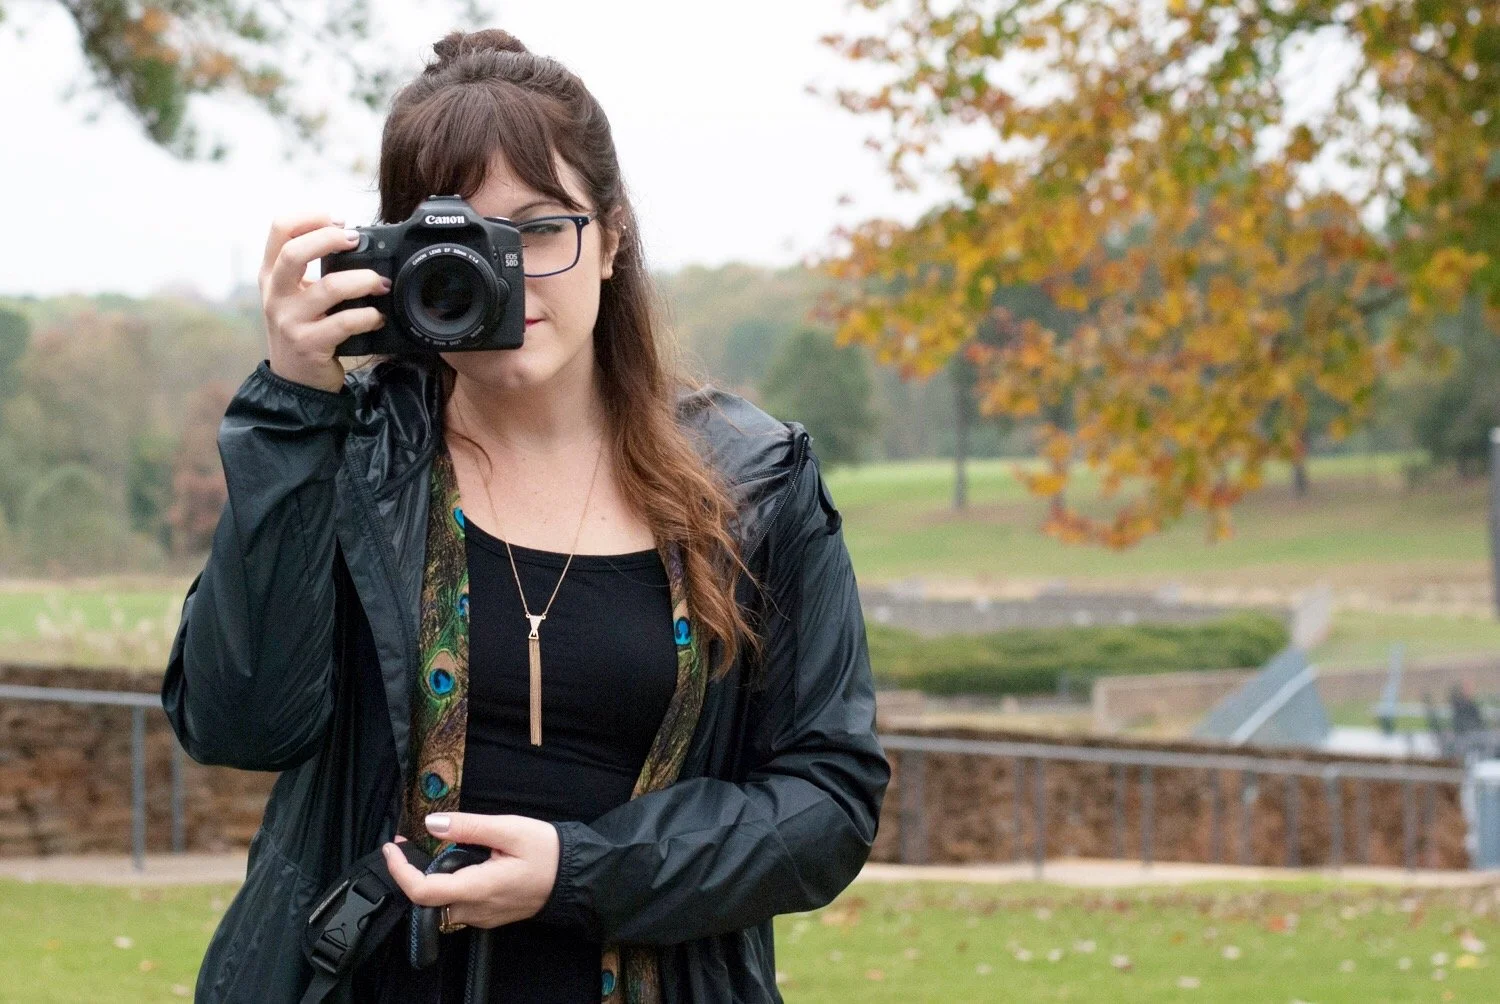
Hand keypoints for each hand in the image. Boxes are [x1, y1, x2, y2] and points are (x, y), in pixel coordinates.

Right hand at [259, 212, 389, 393]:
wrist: (295, 379)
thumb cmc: (303, 329)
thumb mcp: (295, 295)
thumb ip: (310, 268)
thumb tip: (352, 238)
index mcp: (272, 274)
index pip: (278, 229)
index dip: (309, 217)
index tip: (338, 219)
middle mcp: (275, 294)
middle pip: (294, 252)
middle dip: (330, 239)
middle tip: (357, 240)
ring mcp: (289, 320)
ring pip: (329, 286)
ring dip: (363, 280)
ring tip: (380, 283)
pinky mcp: (309, 344)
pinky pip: (345, 322)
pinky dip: (369, 316)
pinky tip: (377, 316)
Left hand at [382, 813, 560, 928]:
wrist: (576, 877)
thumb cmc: (548, 851)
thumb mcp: (510, 829)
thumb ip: (469, 826)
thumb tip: (431, 824)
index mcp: (478, 888)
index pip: (422, 892)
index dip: (399, 871)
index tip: (392, 847)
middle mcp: (476, 910)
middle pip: (427, 900)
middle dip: (411, 872)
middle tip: (407, 842)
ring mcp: (482, 917)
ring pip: (440, 904)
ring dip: (429, 878)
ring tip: (429, 848)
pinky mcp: (488, 916)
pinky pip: (457, 905)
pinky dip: (446, 885)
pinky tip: (456, 862)